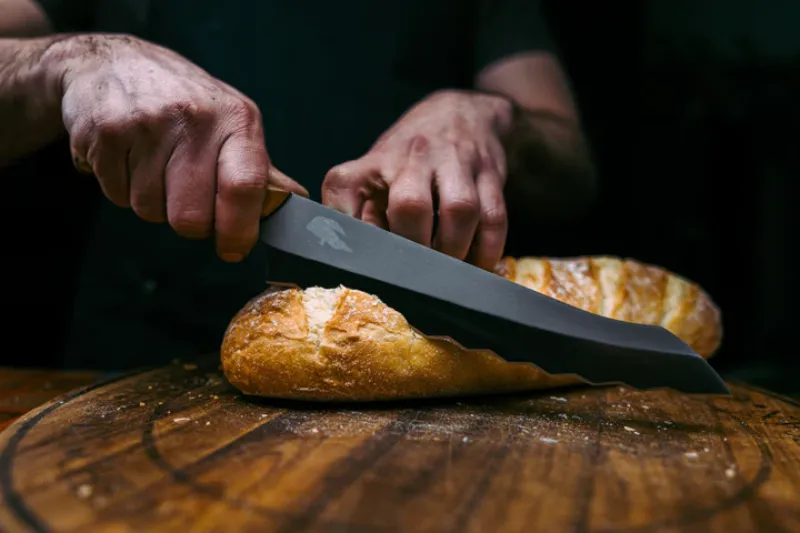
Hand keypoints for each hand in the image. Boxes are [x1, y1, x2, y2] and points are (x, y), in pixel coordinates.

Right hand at [59, 34, 306, 261]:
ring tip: (153, 165)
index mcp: (236, 119)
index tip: (234, 248)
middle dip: (188, 221)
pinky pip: (116, 196)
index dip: (238, 230)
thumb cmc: (186, 103)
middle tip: (185, 196)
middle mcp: (194, 117)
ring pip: (150, 210)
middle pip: (191, 217)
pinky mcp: (104, 132)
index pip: (243, 187)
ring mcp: (146, 123)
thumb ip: (260, 170)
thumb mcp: (232, 124)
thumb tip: (297, 204)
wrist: (112, 61)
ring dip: (152, 202)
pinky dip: (121, 188)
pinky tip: (127, 157)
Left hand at [322, 89, 512, 269]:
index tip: (352, 252)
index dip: (343, 223)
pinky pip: (494, 218)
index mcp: (375, 161)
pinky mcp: (490, 174)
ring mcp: (456, 162)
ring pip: (460, 210)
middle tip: (414, 270)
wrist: (463, 113)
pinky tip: (476, 264)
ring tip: (446, 270)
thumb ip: (361, 211)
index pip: (344, 187)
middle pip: (410, 204)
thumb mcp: (375, 173)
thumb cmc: (410, 158)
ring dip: (453, 250)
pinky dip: (486, 250)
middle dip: (413, 246)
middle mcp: (413, 156)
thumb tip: (360, 258)